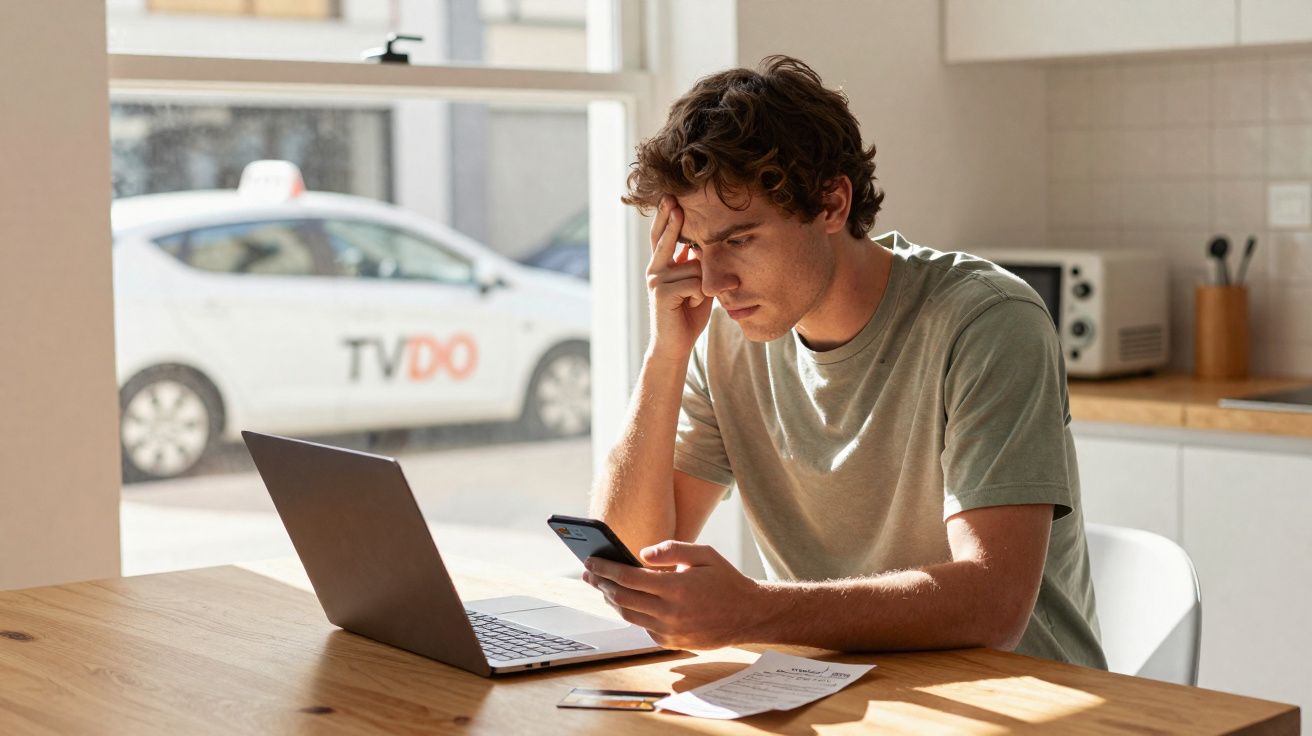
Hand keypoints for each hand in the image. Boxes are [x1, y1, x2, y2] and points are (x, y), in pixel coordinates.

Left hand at [582, 540, 762, 649]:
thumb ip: (672, 549)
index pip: (628, 577)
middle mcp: (669, 612)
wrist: (748, 615)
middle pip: (622, 597)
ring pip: (628, 615)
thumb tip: (641, 554)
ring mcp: (669, 630)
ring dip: (611, 599)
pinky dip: (630, 612)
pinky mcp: (670, 642)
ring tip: (602, 586)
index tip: (591, 560)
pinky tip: (625, 601)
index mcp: (676, 587)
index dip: (606, 568)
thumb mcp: (703, 554)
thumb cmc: (725, 580)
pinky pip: (642, 626)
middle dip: (601, 583)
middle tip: (588, 572)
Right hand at [645, 195, 712, 362]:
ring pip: (694, 267)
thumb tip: (700, 246)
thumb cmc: (688, 315)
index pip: (663, 237)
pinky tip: (689, 308)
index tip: (670, 198)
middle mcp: (655, 270)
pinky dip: (699, 297)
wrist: (675, 345)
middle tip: (673, 199)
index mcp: (662, 266)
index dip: (666, 217)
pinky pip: (694, 283)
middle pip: (665, 239)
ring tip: (692, 302)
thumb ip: (696, 266)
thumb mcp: (696, 285)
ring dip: (702, 286)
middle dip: (671, 218)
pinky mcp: (661, 293)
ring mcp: (655, 280)